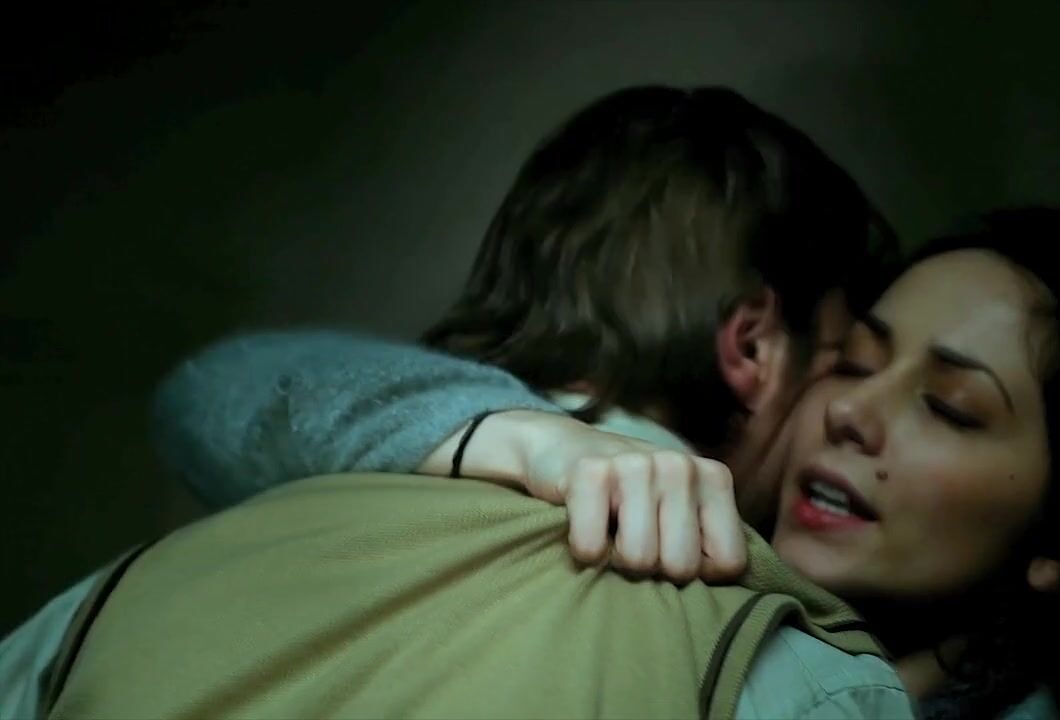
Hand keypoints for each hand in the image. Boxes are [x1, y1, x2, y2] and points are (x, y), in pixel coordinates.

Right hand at [420, 410, 746, 582]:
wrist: (562, 449)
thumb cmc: (629, 495)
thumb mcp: (681, 510)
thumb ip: (709, 540)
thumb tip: (730, 594)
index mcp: (713, 478)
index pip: (730, 562)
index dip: (697, 572)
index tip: (671, 547)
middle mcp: (680, 465)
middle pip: (681, 566)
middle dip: (652, 567)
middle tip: (633, 536)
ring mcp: (635, 464)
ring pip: (639, 559)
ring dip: (615, 558)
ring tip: (610, 528)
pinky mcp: (589, 471)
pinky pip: (592, 548)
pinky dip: (582, 550)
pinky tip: (583, 521)